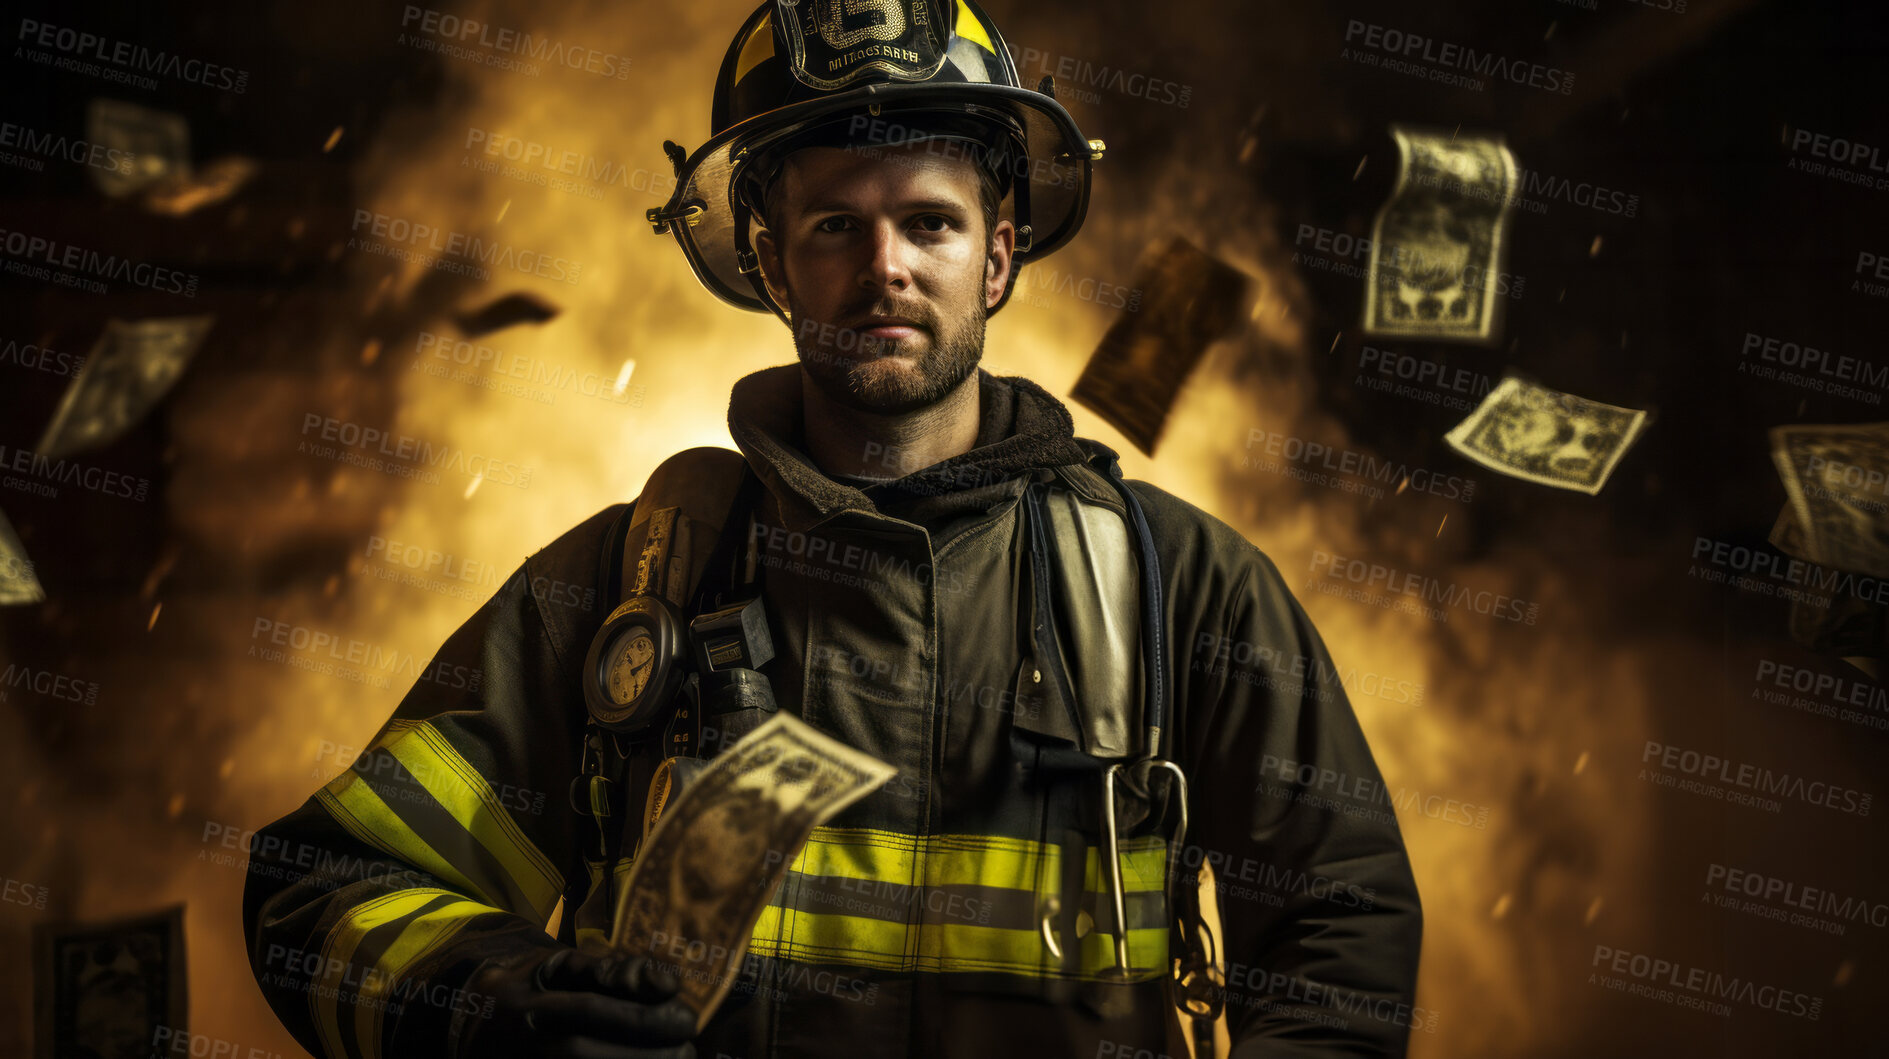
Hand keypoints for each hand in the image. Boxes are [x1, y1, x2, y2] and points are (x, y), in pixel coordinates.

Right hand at [454, 945, 697, 1058]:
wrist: (475, 1024)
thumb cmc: (532, 989)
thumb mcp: (560, 967)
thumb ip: (610, 971)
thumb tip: (664, 982)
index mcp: (533, 1008)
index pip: (593, 1012)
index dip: (645, 1019)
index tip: (688, 1020)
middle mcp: (528, 1048)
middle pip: (592, 1056)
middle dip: (651, 1055)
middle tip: (688, 1050)